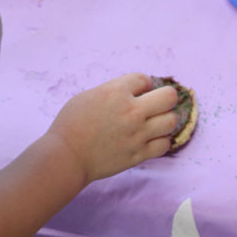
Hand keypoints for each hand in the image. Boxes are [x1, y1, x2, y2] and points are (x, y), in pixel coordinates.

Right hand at [46, 73, 177, 183]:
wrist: (66, 156)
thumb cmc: (71, 124)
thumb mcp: (89, 95)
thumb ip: (113, 90)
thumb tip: (130, 91)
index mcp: (117, 92)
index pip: (145, 79)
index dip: (144, 84)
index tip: (139, 91)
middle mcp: (132, 111)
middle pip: (169, 97)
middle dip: (164, 97)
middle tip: (156, 104)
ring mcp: (137, 134)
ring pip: (171, 121)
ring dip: (164, 119)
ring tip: (154, 123)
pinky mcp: (138, 154)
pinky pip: (164, 145)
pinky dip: (160, 141)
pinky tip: (150, 140)